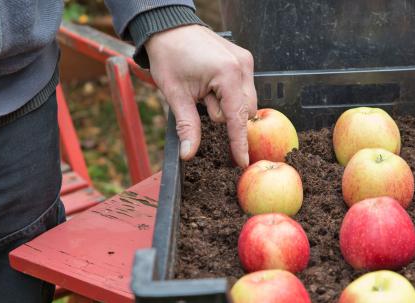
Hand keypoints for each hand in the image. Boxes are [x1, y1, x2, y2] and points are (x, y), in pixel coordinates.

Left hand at [145, 25, 256, 166]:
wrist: (169, 28)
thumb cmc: (170, 57)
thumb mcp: (176, 95)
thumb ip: (187, 126)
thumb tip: (188, 155)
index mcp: (227, 75)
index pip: (237, 118)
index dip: (238, 143)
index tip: (242, 162)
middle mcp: (242, 67)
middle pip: (244, 112)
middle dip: (224, 115)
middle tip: (200, 99)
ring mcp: (246, 61)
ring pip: (246, 101)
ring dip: (227, 104)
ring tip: (205, 90)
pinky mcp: (245, 59)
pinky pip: (244, 88)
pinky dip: (229, 93)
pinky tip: (212, 83)